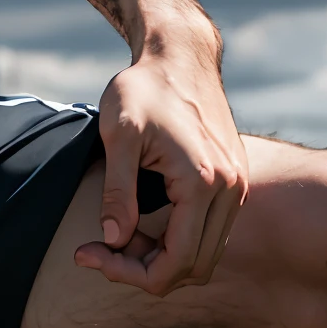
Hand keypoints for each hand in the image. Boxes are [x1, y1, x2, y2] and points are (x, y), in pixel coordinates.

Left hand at [73, 37, 246, 295]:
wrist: (181, 55)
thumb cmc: (144, 87)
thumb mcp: (118, 133)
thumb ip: (117, 191)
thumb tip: (113, 240)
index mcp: (204, 182)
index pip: (176, 262)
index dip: (130, 273)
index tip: (89, 254)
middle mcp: (231, 190)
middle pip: (194, 267)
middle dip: (142, 270)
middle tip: (98, 250)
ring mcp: (237, 186)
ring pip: (204, 254)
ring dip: (160, 258)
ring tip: (116, 238)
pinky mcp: (233, 180)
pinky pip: (210, 232)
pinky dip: (177, 241)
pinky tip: (142, 225)